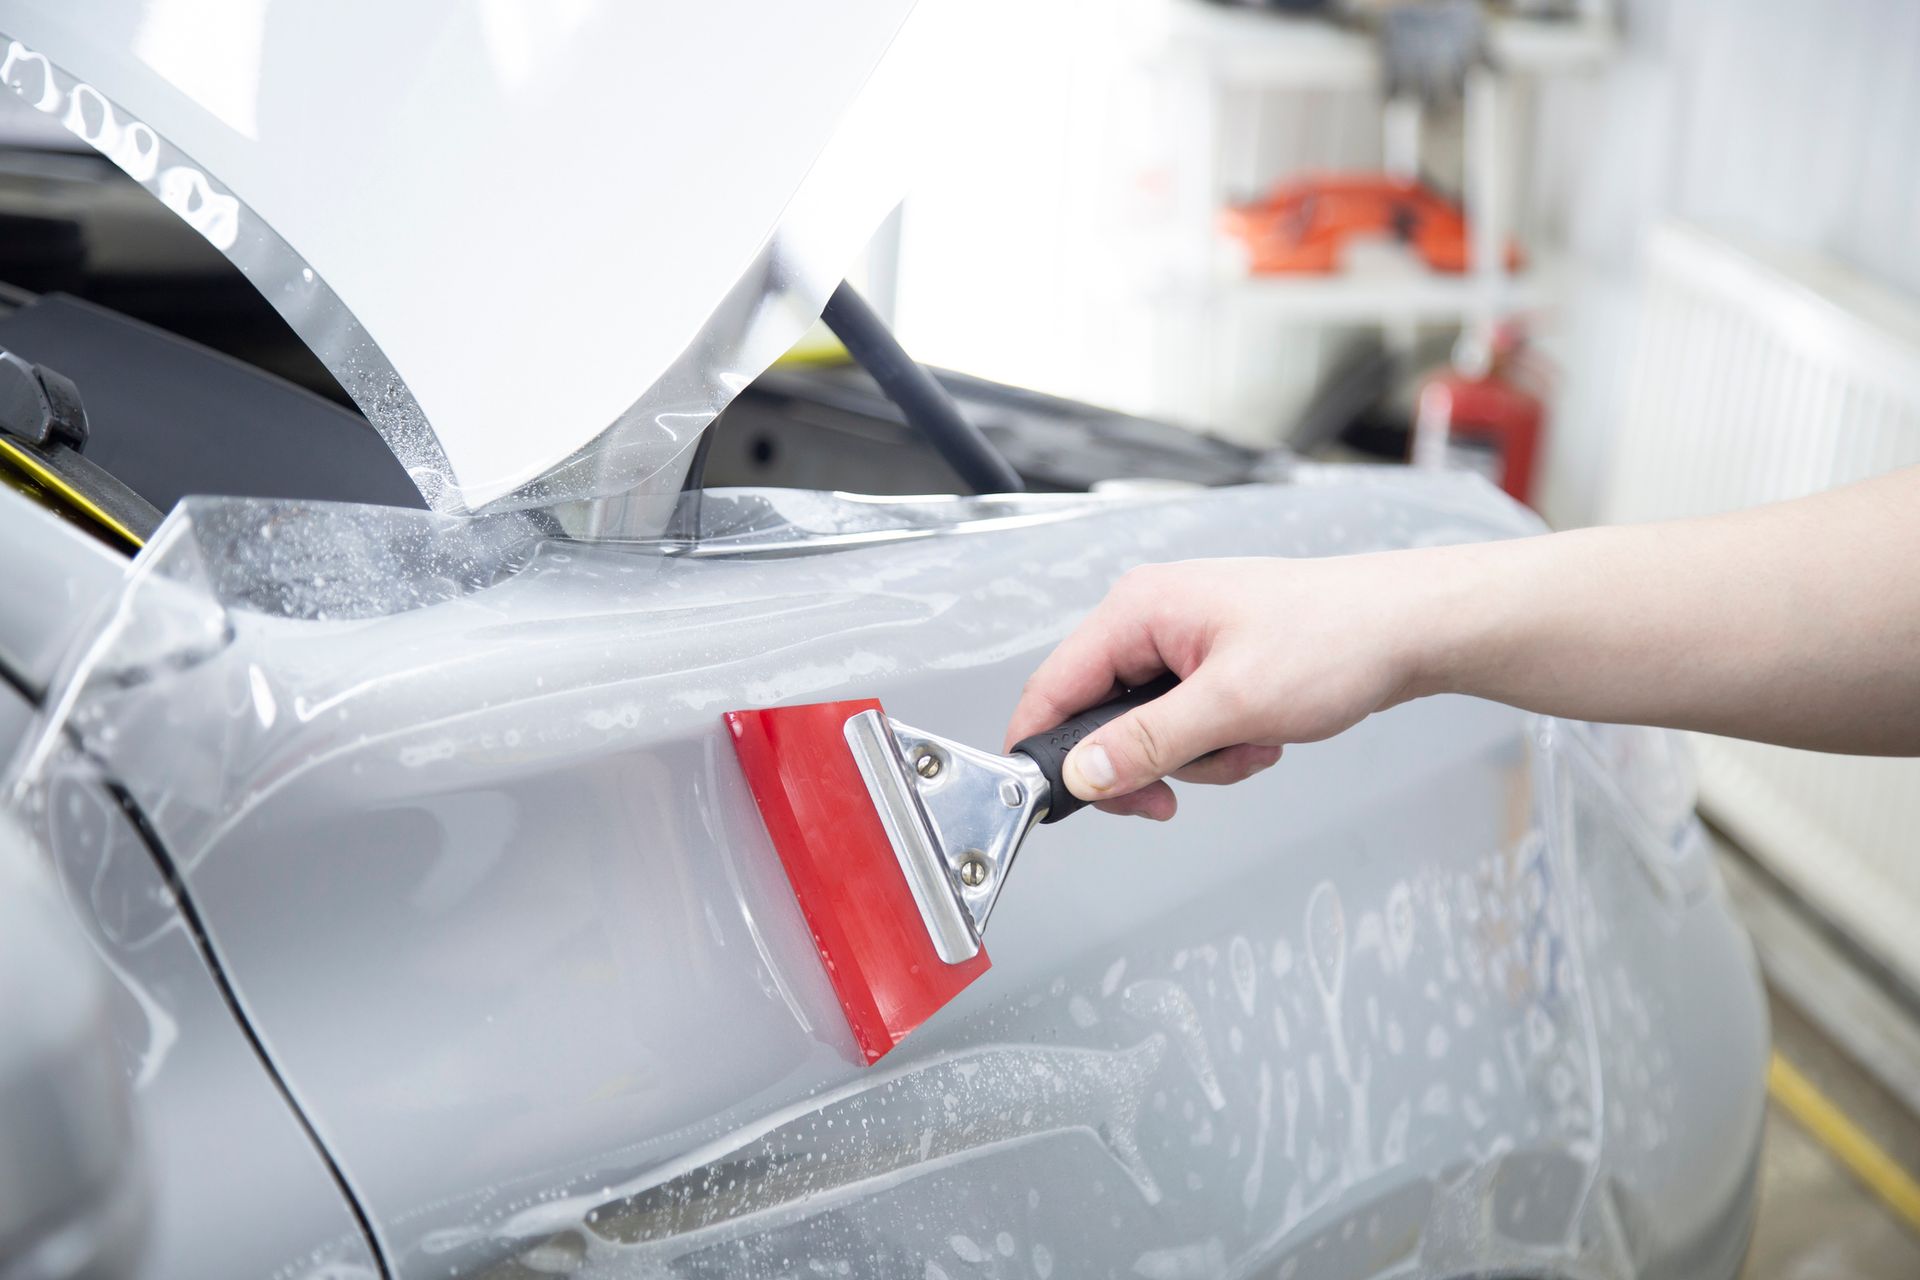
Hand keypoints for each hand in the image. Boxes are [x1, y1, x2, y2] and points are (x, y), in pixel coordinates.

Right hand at [1003, 555, 1443, 819]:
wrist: (1409, 628)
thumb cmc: (1334, 639)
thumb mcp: (1232, 704)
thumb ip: (1147, 742)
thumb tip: (1083, 775)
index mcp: (1138, 610)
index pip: (1053, 686)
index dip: (1043, 748)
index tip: (1048, 801)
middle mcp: (1150, 619)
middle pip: (1099, 717)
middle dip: (1147, 763)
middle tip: (1173, 796)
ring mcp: (1182, 642)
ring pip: (1148, 731)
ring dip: (1197, 758)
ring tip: (1251, 744)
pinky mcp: (1212, 664)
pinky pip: (1187, 725)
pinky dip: (1222, 746)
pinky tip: (1264, 736)